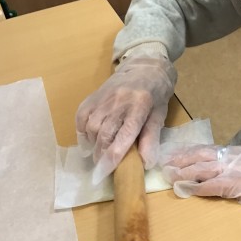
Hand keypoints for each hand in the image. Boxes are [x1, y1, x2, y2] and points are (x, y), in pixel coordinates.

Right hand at [76, 54, 175, 182]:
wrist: (145, 67)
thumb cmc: (156, 94)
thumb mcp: (159, 115)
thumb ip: (151, 139)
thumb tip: (145, 163)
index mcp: (140, 105)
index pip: (124, 135)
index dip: (112, 157)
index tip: (105, 173)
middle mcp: (119, 100)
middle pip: (104, 134)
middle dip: (101, 154)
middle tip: (105, 164)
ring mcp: (104, 97)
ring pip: (91, 127)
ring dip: (93, 144)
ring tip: (100, 150)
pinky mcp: (93, 95)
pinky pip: (81, 117)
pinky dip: (83, 132)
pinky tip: (90, 138)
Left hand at [161, 145, 240, 225]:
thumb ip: (233, 166)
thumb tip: (211, 172)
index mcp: (237, 151)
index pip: (208, 148)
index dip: (189, 152)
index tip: (174, 155)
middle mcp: (235, 156)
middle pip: (203, 155)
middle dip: (183, 160)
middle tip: (166, 164)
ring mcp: (237, 169)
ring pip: (205, 168)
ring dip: (185, 173)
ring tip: (170, 176)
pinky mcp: (239, 183)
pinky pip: (214, 185)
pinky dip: (198, 187)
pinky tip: (186, 190)